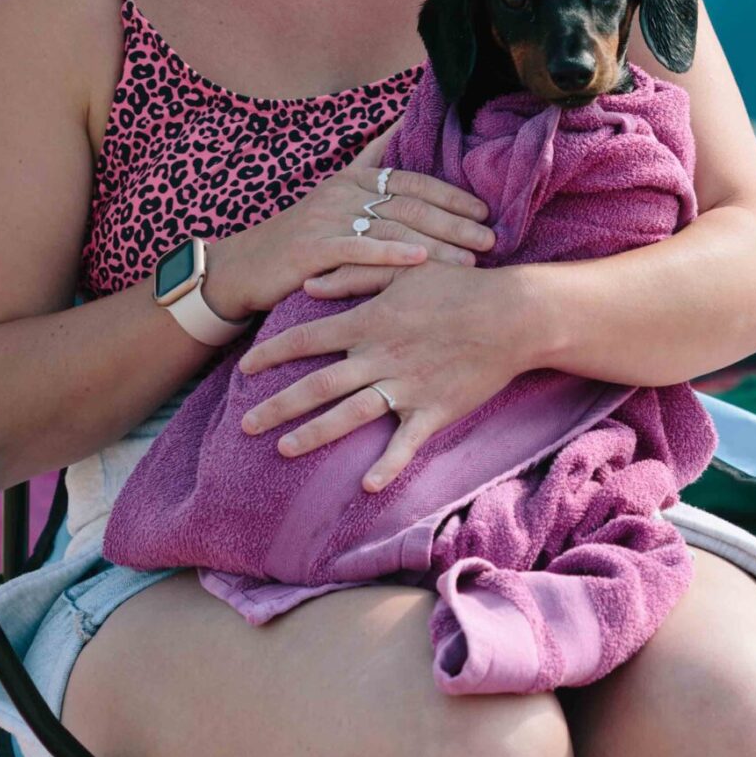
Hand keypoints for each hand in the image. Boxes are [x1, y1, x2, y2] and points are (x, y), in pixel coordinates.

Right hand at [208, 115, 495, 319]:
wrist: (239, 269)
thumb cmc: (296, 244)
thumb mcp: (332, 205)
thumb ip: (368, 181)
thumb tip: (398, 140)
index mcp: (351, 180)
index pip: (411, 181)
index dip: (449, 194)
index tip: (483, 210)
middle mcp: (342, 193)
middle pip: (410, 203)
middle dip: (455, 221)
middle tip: (491, 238)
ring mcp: (326, 218)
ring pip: (393, 227)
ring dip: (437, 243)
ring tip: (471, 260)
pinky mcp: (312, 248)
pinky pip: (360, 250)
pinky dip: (392, 255)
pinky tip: (422, 264)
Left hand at [236, 258, 530, 491]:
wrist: (511, 315)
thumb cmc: (458, 286)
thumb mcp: (403, 270)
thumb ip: (353, 277)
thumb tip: (310, 284)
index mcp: (369, 321)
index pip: (307, 339)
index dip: (272, 353)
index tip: (244, 367)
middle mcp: (379, 357)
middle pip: (317, 385)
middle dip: (277, 406)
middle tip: (244, 424)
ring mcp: (405, 387)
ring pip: (349, 415)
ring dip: (313, 434)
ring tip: (282, 449)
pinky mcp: (433, 411)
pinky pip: (405, 444)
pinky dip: (386, 465)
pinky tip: (365, 485)